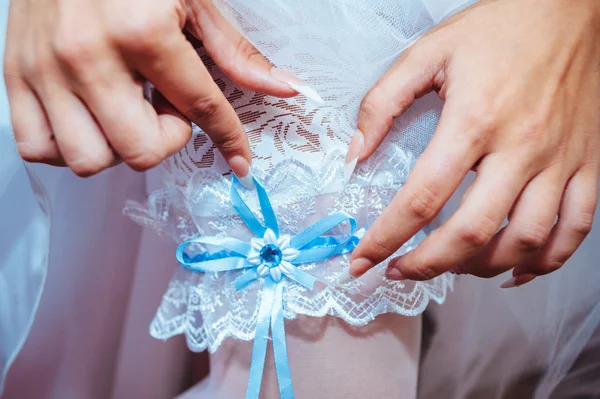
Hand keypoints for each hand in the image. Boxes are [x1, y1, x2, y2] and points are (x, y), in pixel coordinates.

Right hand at [4, 0, 297, 181]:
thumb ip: (235, 52)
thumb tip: (285, 89)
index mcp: (141, 31)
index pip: (201, 108)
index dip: (229, 140)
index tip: (240, 161)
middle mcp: (88, 55)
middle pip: (140, 151)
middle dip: (165, 138)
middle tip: (164, 106)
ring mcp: (45, 69)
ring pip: (88, 159)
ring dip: (118, 147)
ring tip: (125, 110)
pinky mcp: (14, 75)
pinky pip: (36, 148)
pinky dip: (68, 147)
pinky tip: (89, 120)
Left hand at [347, 0, 599, 286]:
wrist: (571, 7)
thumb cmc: (500, 27)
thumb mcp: (428, 52)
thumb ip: (383, 103)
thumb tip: (356, 154)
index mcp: (474, 121)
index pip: (422, 198)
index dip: (387, 238)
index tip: (364, 259)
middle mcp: (521, 148)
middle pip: (472, 233)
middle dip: (427, 265)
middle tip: (400, 272)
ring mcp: (559, 161)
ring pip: (526, 241)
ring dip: (481, 268)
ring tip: (450, 266)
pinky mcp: (587, 164)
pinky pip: (575, 229)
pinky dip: (547, 261)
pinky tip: (515, 269)